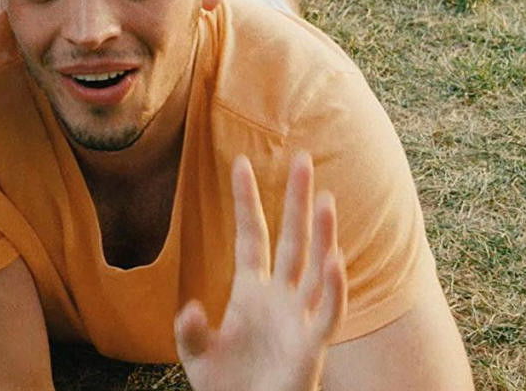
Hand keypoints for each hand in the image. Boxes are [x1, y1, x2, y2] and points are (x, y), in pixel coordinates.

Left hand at [174, 153, 345, 390]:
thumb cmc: (228, 386)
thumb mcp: (197, 355)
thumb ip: (191, 332)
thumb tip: (191, 309)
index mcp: (250, 290)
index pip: (251, 236)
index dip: (247, 202)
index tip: (240, 163)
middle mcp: (280, 296)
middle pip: (292, 238)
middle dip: (296, 201)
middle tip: (302, 159)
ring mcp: (299, 318)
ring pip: (316, 267)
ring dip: (323, 235)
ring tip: (327, 200)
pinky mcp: (312, 346)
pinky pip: (328, 312)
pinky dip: (333, 288)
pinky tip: (334, 260)